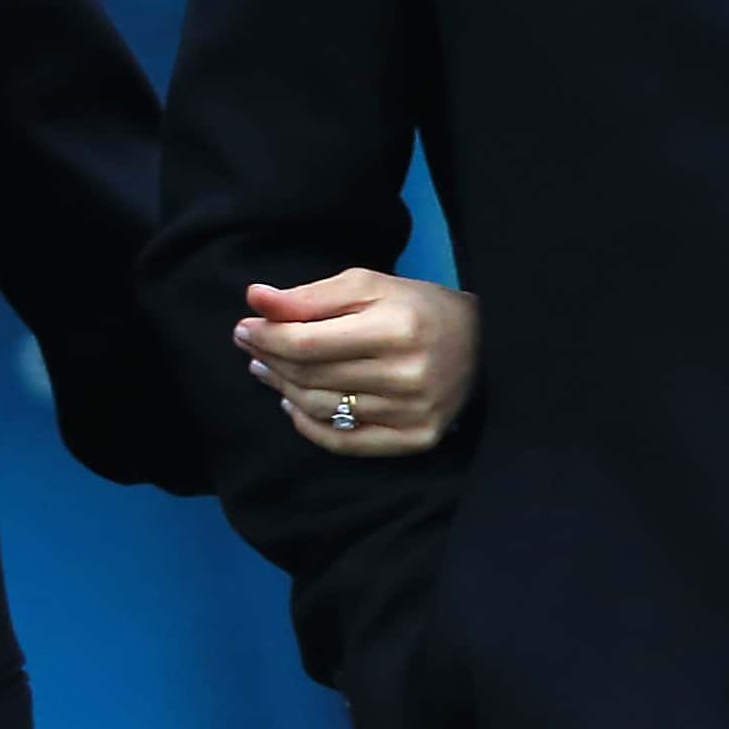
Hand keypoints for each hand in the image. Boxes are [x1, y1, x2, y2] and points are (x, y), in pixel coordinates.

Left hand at [239, 269, 478, 458]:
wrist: (484, 345)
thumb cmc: (417, 309)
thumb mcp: (367, 286)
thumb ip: (309, 296)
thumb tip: (254, 298)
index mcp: (395, 330)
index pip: (306, 342)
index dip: (266, 336)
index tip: (244, 326)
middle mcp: (406, 376)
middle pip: (309, 376)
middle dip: (270, 359)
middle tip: (251, 345)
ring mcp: (412, 413)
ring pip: (320, 408)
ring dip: (282, 388)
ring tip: (267, 369)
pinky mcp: (416, 440)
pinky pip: (344, 442)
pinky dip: (308, 424)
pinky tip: (292, 403)